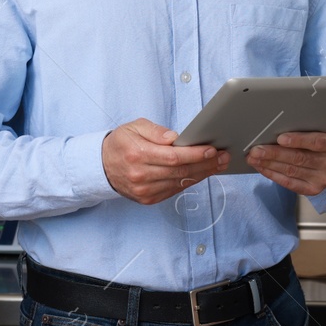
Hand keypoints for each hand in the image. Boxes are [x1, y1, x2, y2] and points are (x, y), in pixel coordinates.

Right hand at [103, 118, 229, 205]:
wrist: (102, 166)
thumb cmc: (121, 143)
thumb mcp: (134, 127)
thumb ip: (155, 130)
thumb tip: (175, 138)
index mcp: (137, 154)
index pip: (173, 157)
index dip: (195, 154)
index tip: (212, 150)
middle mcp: (140, 175)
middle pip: (180, 171)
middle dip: (206, 164)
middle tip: (223, 157)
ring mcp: (144, 190)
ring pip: (180, 182)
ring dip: (203, 174)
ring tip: (218, 164)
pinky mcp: (148, 199)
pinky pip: (175, 190)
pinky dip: (190, 181)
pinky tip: (202, 173)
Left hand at [248, 113, 325, 196]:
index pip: (317, 142)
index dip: (298, 140)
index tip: (280, 138)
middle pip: (300, 158)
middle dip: (275, 153)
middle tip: (256, 149)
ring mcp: (324, 178)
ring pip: (292, 171)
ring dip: (269, 164)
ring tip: (253, 157)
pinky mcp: (314, 189)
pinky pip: (290, 183)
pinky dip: (273, 175)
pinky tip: (262, 167)